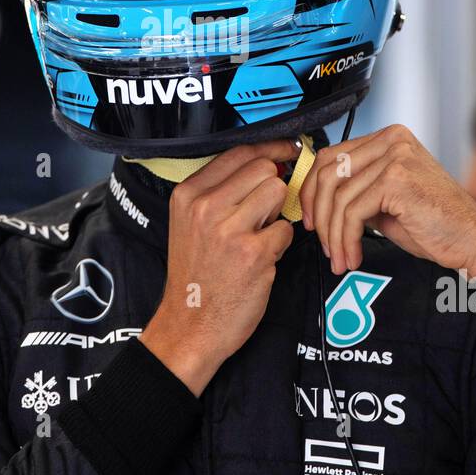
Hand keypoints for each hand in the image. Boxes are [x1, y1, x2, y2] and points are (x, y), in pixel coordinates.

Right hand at [141, 140, 296, 394]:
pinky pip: (285, 229)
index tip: (286, 151)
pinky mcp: (254, 254)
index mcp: (188, 195)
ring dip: (276, 214)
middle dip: (272, 188)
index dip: (270, 149)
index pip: (239, 152)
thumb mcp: (189, 223)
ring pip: (278, 192)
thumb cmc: (194, 275)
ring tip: (258, 236)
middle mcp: (205, 207)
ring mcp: (229, 230)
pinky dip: (279, 244)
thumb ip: (220, 192)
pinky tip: (260, 259)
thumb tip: (268, 163)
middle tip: (261, 214)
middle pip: (264, 169)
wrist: (188, 325)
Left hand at [298, 124, 475, 278]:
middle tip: (321, 243)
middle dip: (318, 213)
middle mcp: (392, 140)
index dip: (312, 190)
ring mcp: (395, 156)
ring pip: (339, 197)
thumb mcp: (388, 199)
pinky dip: (346, 239)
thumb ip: (359, 190)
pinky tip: (352, 257)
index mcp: (389, 138)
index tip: (310, 219)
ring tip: (340, 258)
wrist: (473, 241)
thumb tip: (318, 201)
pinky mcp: (396, 179)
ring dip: (334, 235)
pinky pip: (353, 212)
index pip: (332, 156)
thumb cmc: (436, 224)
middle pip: (329, 172)